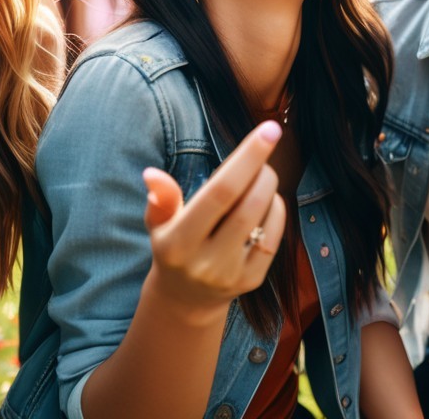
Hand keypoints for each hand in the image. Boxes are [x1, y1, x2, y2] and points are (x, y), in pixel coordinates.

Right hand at [142, 120, 286, 321]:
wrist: (186, 300)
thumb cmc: (173, 246)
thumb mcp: (159, 225)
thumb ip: (161, 200)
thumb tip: (152, 174)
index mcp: (177, 243)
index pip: (220, 192)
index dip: (247, 158)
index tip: (270, 129)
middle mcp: (204, 262)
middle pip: (248, 205)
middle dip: (262, 170)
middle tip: (263, 152)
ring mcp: (231, 274)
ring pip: (264, 219)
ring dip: (270, 187)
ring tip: (261, 176)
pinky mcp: (252, 281)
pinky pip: (274, 236)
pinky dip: (276, 210)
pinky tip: (266, 202)